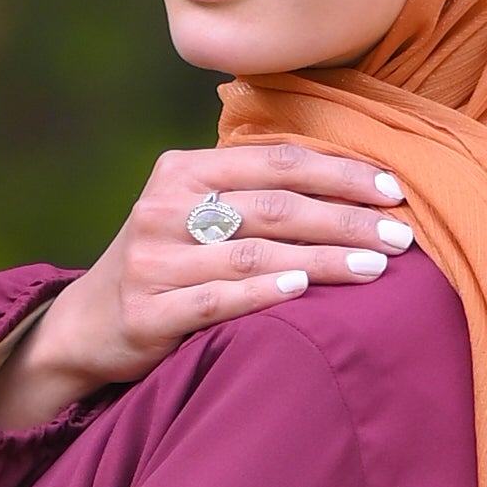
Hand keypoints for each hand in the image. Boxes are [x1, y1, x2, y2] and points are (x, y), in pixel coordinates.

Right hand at [0, 142, 414, 431]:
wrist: (85, 325)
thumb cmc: (167, 264)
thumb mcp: (193, 211)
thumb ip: (250, 190)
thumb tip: (349, 177)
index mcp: (182, 169)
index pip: (277, 162)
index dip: (340, 172)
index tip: (393, 189)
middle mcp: (164, 206)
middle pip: (274, 206)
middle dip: (345, 219)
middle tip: (401, 234)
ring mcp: (152, 260)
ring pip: (252, 253)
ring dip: (321, 260)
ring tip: (375, 268)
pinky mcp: (147, 312)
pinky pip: (216, 300)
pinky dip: (262, 294)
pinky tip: (304, 293)